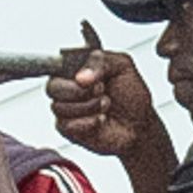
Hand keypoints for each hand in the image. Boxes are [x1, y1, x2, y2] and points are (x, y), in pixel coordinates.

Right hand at [47, 24, 159, 167]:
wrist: (140, 123)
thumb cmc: (130, 94)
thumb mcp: (122, 66)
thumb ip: (101, 62)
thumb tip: (81, 77)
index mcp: (75, 68)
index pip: (55, 64)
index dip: (68, 70)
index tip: (88, 75)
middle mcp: (67, 87)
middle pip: (52, 87)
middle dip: (80, 90)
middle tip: (101, 90)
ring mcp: (65, 109)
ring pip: (59, 107)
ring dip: (89, 106)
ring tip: (105, 105)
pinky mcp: (68, 130)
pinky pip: (66, 125)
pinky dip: (88, 122)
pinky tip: (101, 120)